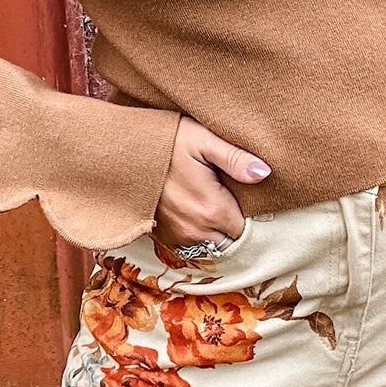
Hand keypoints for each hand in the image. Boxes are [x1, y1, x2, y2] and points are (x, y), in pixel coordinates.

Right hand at [153, 116, 270, 252]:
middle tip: (236, 203)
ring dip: (218, 233)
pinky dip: (200, 235)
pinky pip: (192, 246)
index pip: (248, 230)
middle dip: (237, 228)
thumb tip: (264, 173)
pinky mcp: (164, 238)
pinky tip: (199, 213)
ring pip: (212, 246)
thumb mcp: (202, 140)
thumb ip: (236, 158)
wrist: (121, 152)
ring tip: (217, 207)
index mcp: (212, 210)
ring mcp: (178, 237)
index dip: (253, 217)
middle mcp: (196, 231)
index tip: (251, 200)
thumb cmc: (164, 141)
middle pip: (231, 243)